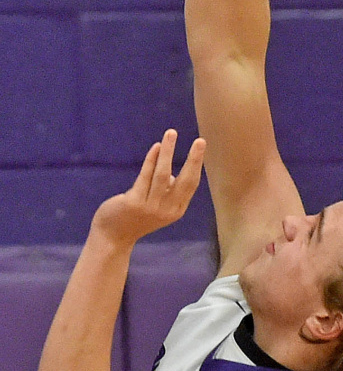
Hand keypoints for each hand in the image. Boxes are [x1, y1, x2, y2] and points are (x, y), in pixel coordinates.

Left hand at [91, 130, 205, 246]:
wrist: (112, 238)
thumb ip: (167, 192)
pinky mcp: (134, 202)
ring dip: (168, 151)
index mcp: (176, 210)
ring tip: (171, 133)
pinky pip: (145, 176)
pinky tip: (156, 147)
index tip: (201, 146)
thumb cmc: (136, 218)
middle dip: (193, 158)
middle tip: (200, 141)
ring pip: (163, 174)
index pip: (192, 184)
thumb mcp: (158, 207)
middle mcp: (166, 210)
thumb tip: (170, 175)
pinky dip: (151, 159)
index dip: (197, 164)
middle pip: (184, 180)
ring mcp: (150, 207)